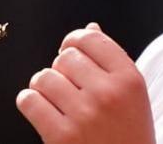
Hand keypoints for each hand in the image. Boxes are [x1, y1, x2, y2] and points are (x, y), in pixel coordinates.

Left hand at [16, 23, 155, 143]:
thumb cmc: (129, 135)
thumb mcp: (133, 95)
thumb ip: (112, 61)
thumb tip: (90, 30)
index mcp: (129, 79)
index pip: (91, 40)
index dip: (75, 41)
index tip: (70, 49)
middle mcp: (107, 93)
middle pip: (66, 57)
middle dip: (61, 67)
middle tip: (67, 83)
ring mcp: (83, 115)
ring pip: (44, 77)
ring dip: (43, 85)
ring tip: (53, 97)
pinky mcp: (60, 136)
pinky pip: (29, 101)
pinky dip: (29, 102)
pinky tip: (40, 108)